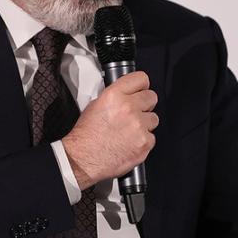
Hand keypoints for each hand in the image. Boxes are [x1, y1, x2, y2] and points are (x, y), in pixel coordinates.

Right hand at [61, 71, 157, 189]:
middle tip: (136, 112)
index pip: (141, 79)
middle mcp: (128, 108)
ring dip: (145, 124)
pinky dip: (143, 141)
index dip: (141, 85)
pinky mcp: (144, 142)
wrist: (83, 159)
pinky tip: (130, 143)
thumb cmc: (86, 135)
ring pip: (153, 118)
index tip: (141, 90)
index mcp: (114, 96)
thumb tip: (126, 95)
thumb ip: (115, 97)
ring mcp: (138, 126)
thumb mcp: (95, 105)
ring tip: (130, 131)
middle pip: (151, 97)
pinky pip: (152, 137)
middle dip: (145, 104)